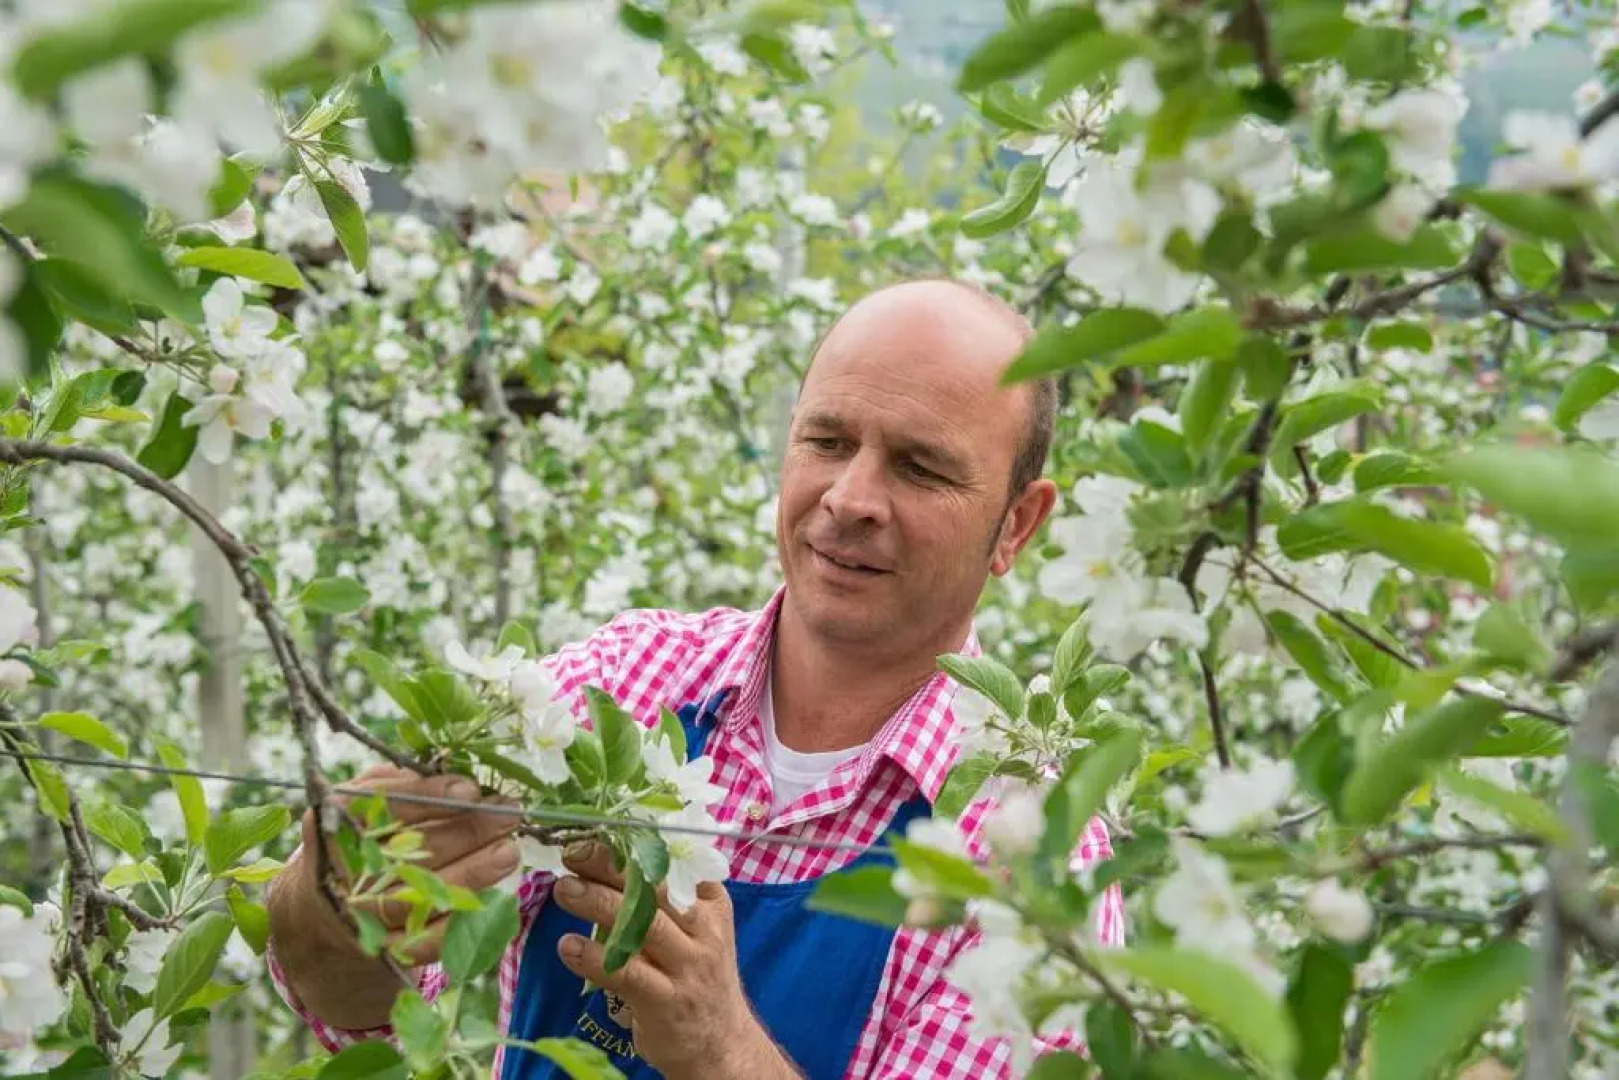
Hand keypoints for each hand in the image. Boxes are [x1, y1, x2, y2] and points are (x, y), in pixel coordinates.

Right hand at [295, 763, 520, 965]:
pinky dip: (460, 921)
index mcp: (337, 825)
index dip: (431, 797)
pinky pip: (425, 940)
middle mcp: (344, 871)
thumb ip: (402, 786)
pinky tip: (493, 901)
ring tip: (509, 852)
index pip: (386, 807)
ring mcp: (360, 915)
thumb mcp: (367, 804)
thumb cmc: (358, 843)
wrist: (322, 913)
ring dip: (472, 874)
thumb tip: (458, 779)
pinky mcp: (379, 951)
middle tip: (509, 815)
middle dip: (468, 831)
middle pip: (412, 851)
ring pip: (421, 895)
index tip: (471, 790)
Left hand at [550, 842, 799, 1079]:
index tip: (596, 831)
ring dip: (597, 903)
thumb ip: (662, 901)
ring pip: (640, 924)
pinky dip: (593, 958)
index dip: (632, 845)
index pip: (670, 864)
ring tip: (563, 888)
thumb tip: (603, 861)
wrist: (721, 1044)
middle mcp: (703, 929)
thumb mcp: (696, 932)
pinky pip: (626, 973)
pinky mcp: (667, 1001)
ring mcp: (688, 966)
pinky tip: (567, 947)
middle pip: (653, 888)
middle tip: (572, 852)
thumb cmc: (697, 979)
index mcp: (710, 903)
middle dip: (610, 865)